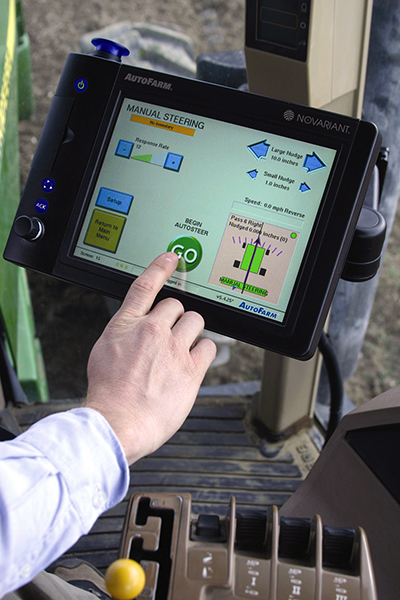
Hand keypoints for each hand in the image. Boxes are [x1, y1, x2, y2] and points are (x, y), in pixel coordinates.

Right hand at [85, 252, 215, 463]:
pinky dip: (203, 351)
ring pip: (195, 321)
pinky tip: (193, 362)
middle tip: (169, 337)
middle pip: (176, 305)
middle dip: (175, 318)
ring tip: (181, 350)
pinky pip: (209, 346)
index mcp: (126, 325)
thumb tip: (138, 327)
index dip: (160, 267)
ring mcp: (173, 348)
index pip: (146, 286)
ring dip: (191, 332)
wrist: (118, 423)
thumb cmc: (108, 394)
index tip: (172, 258)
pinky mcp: (191, 368)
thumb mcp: (105, 352)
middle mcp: (151, 331)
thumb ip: (125, 334)